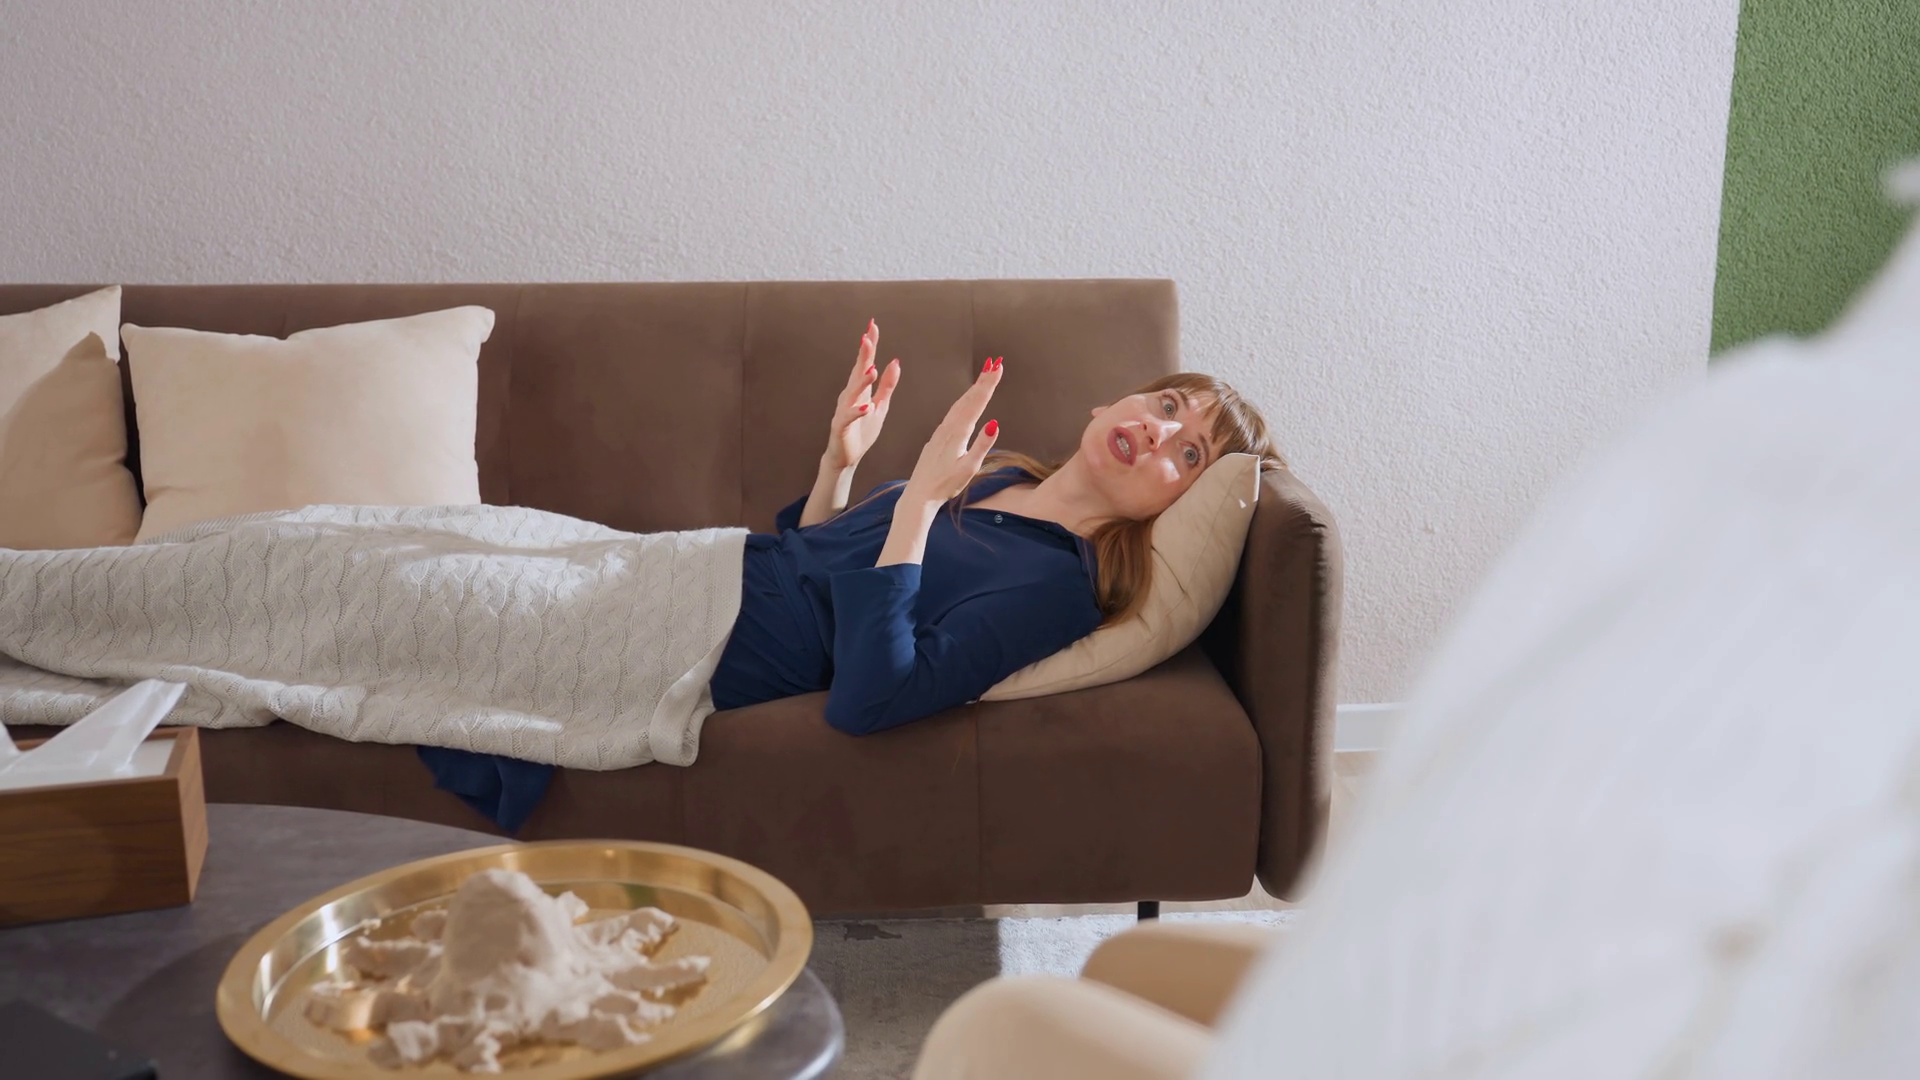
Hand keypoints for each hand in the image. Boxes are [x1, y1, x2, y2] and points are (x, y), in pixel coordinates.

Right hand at [822, 319, 901, 472]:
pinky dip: (857, 411)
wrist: (846, 458)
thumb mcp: (880, 406)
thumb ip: (887, 385)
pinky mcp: (841, 427)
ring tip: (872, 369)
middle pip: (857, 372)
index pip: (865, 363)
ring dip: (862, 381)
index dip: (869, 345)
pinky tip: (866, 406)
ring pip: (852, 392)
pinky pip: (849, 417)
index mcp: (860, 389)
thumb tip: (896, 361)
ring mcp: (844, 410)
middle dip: (863, 355)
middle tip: (867, 337)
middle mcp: (850, 395)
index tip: (873, 326)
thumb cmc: (862, 431)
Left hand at [901, 357, 1002, 505]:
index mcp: (957, 433)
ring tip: (985, 375)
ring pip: (959, 405)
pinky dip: (963, 402)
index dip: (988, 384)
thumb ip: (981, 445)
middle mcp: (948, 428)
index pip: (976, 403)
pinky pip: (952, 414)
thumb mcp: (968, 468)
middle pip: (968, 399)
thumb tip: (994, 423)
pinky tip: (967, 401)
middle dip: (983, 380)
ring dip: (973, 389)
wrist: (918, 494)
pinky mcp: (937, 438)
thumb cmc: (945, 485)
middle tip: (995, 362)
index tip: (998, 366)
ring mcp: (940, 432)